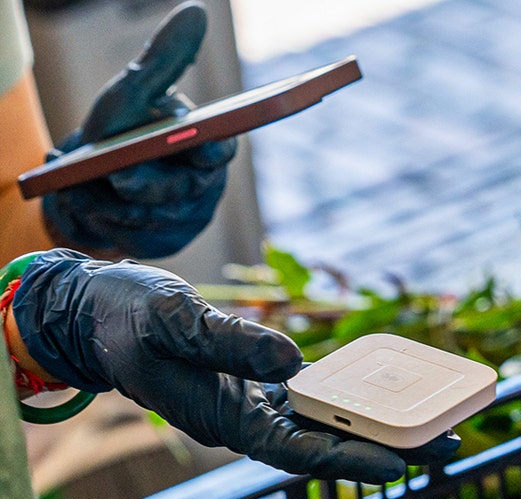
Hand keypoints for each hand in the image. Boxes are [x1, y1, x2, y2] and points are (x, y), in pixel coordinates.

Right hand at [11, 249, 459, 482]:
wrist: (100, 311)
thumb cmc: (129, 317)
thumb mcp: (175, 320)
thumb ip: (231, 343)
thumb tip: (294, 361)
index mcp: (224, 419)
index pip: (298, 451)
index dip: (351, 460)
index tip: (400, 467)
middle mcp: (248, 419)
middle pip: (329, 443)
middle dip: (388, 448)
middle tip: (451, 444)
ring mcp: (256, 402)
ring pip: (329, 421)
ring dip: (380, 425)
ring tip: (440, 423)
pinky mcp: (261, 381)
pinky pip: (317, 395)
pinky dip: (354, 396)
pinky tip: (390, 392)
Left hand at [40, 1, 235, 258]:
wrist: (87, 178)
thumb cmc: (118, 129)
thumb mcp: (133, 91)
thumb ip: (165, 58)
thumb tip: (195, 12)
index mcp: (209, 142)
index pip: (222, 149)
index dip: (211, 152)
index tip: (201, 151)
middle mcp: (209, 181)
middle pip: (184, 189)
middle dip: (142, 183)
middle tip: (113, 174)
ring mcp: (193, 215)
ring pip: (157, 217)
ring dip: (114, 202)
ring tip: (90, 187)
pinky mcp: (170, 241)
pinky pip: (141, 240)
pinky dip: (109, 224)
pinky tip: (96, 208)